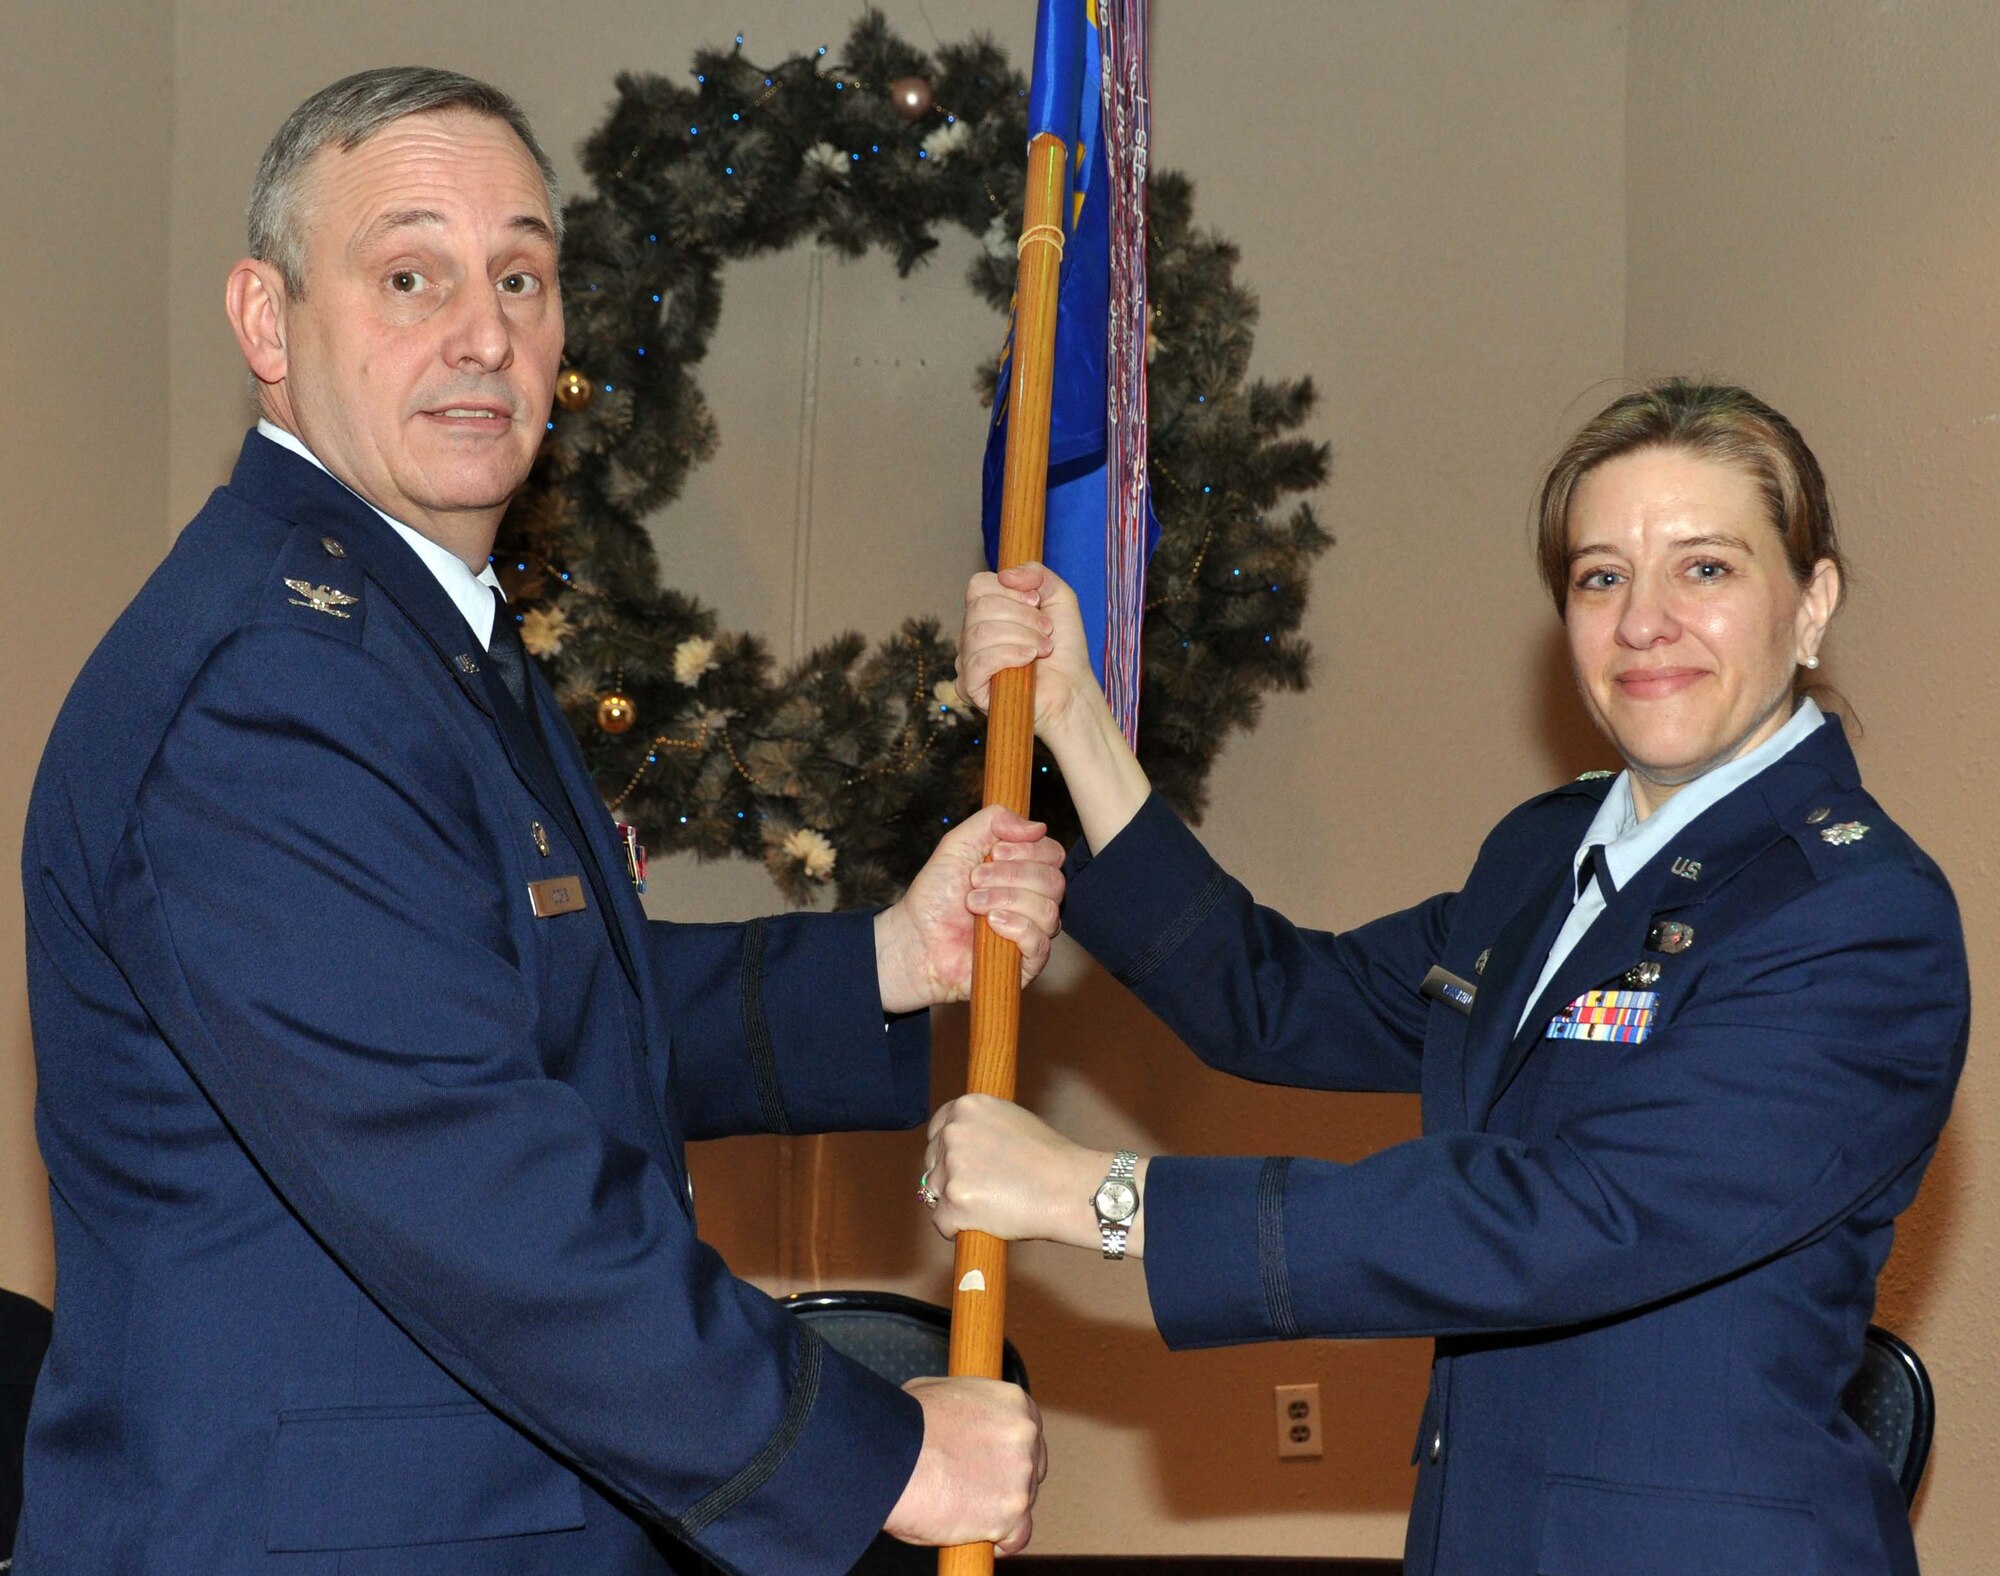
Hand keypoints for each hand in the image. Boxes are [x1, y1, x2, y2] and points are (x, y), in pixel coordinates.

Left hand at [874, 805, 1065, 1013]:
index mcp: (1023, 872)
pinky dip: (1016, 928)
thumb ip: (995, 820)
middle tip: (975, 880)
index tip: (995, 853)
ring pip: (1049, 910)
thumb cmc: (935, 895)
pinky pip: (1041, 942)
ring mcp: (1032, 932)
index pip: (1053, 854)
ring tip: (974, 904)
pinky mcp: (1026, 963)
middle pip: (1054, 881)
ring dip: (1006, 899)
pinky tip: (991, 924)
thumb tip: (1038, 827)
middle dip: (1011, 875)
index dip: (1027, 850)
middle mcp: (1033, 901)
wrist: (916, 937)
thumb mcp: (959, 843)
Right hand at [884, 1375, 1045, 1553]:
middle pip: (1031, 1467)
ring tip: (964, 1508)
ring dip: (1000, 1508)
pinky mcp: (1011, 1512)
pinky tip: (980, 1535)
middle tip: (976, 1488)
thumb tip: (961, 1418)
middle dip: (1008, 1480)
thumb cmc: (905, 1425)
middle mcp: (1025, 1434)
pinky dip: (1001, 1540)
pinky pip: (1018, 1536)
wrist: (890, 1457)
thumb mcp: (940, 1392)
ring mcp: (1020, 1474)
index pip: (1029, 1433)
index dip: (1009, 1453)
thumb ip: (967, 1408)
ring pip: (1024, 1501)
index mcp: (1013, 1402)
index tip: (994, 1465)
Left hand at [923, 1094, 1145, 1255]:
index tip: (963, 1167)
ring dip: (956, 1204)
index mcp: (966, 1106)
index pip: (936, 1131)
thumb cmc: (1050, 1158)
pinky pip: (942, 1223)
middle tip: (984, 1190)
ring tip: (991, 1206)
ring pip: (935, 1194)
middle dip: (951, 1179)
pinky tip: (984, 1224)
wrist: (1069, 1188)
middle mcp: (953, 1132)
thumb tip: (959, 1144)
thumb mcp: (1011, 1121)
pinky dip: (958, 1229)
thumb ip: (981, 1128)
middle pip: (932, 1163)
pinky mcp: (954, 1201)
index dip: (948, 1153)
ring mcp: (952, 1167)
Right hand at [957, 564, 1099, 740]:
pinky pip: (978, 662)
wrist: (1072, 689)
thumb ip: (1037, 574)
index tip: (1037, 603)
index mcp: (986, 612)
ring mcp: (967, 660)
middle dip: (1023, 616)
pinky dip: (1008, 655)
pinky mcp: (969, 688)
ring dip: (1022, 637)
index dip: (1010, 591)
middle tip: (1046, 630)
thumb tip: (1005, 575)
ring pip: (980, 633)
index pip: (978, 586)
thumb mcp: (1059, 598)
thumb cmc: (1064, 648)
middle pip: (980, 607)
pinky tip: (1029, 660)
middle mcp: (971, 634)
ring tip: (1043, 648)